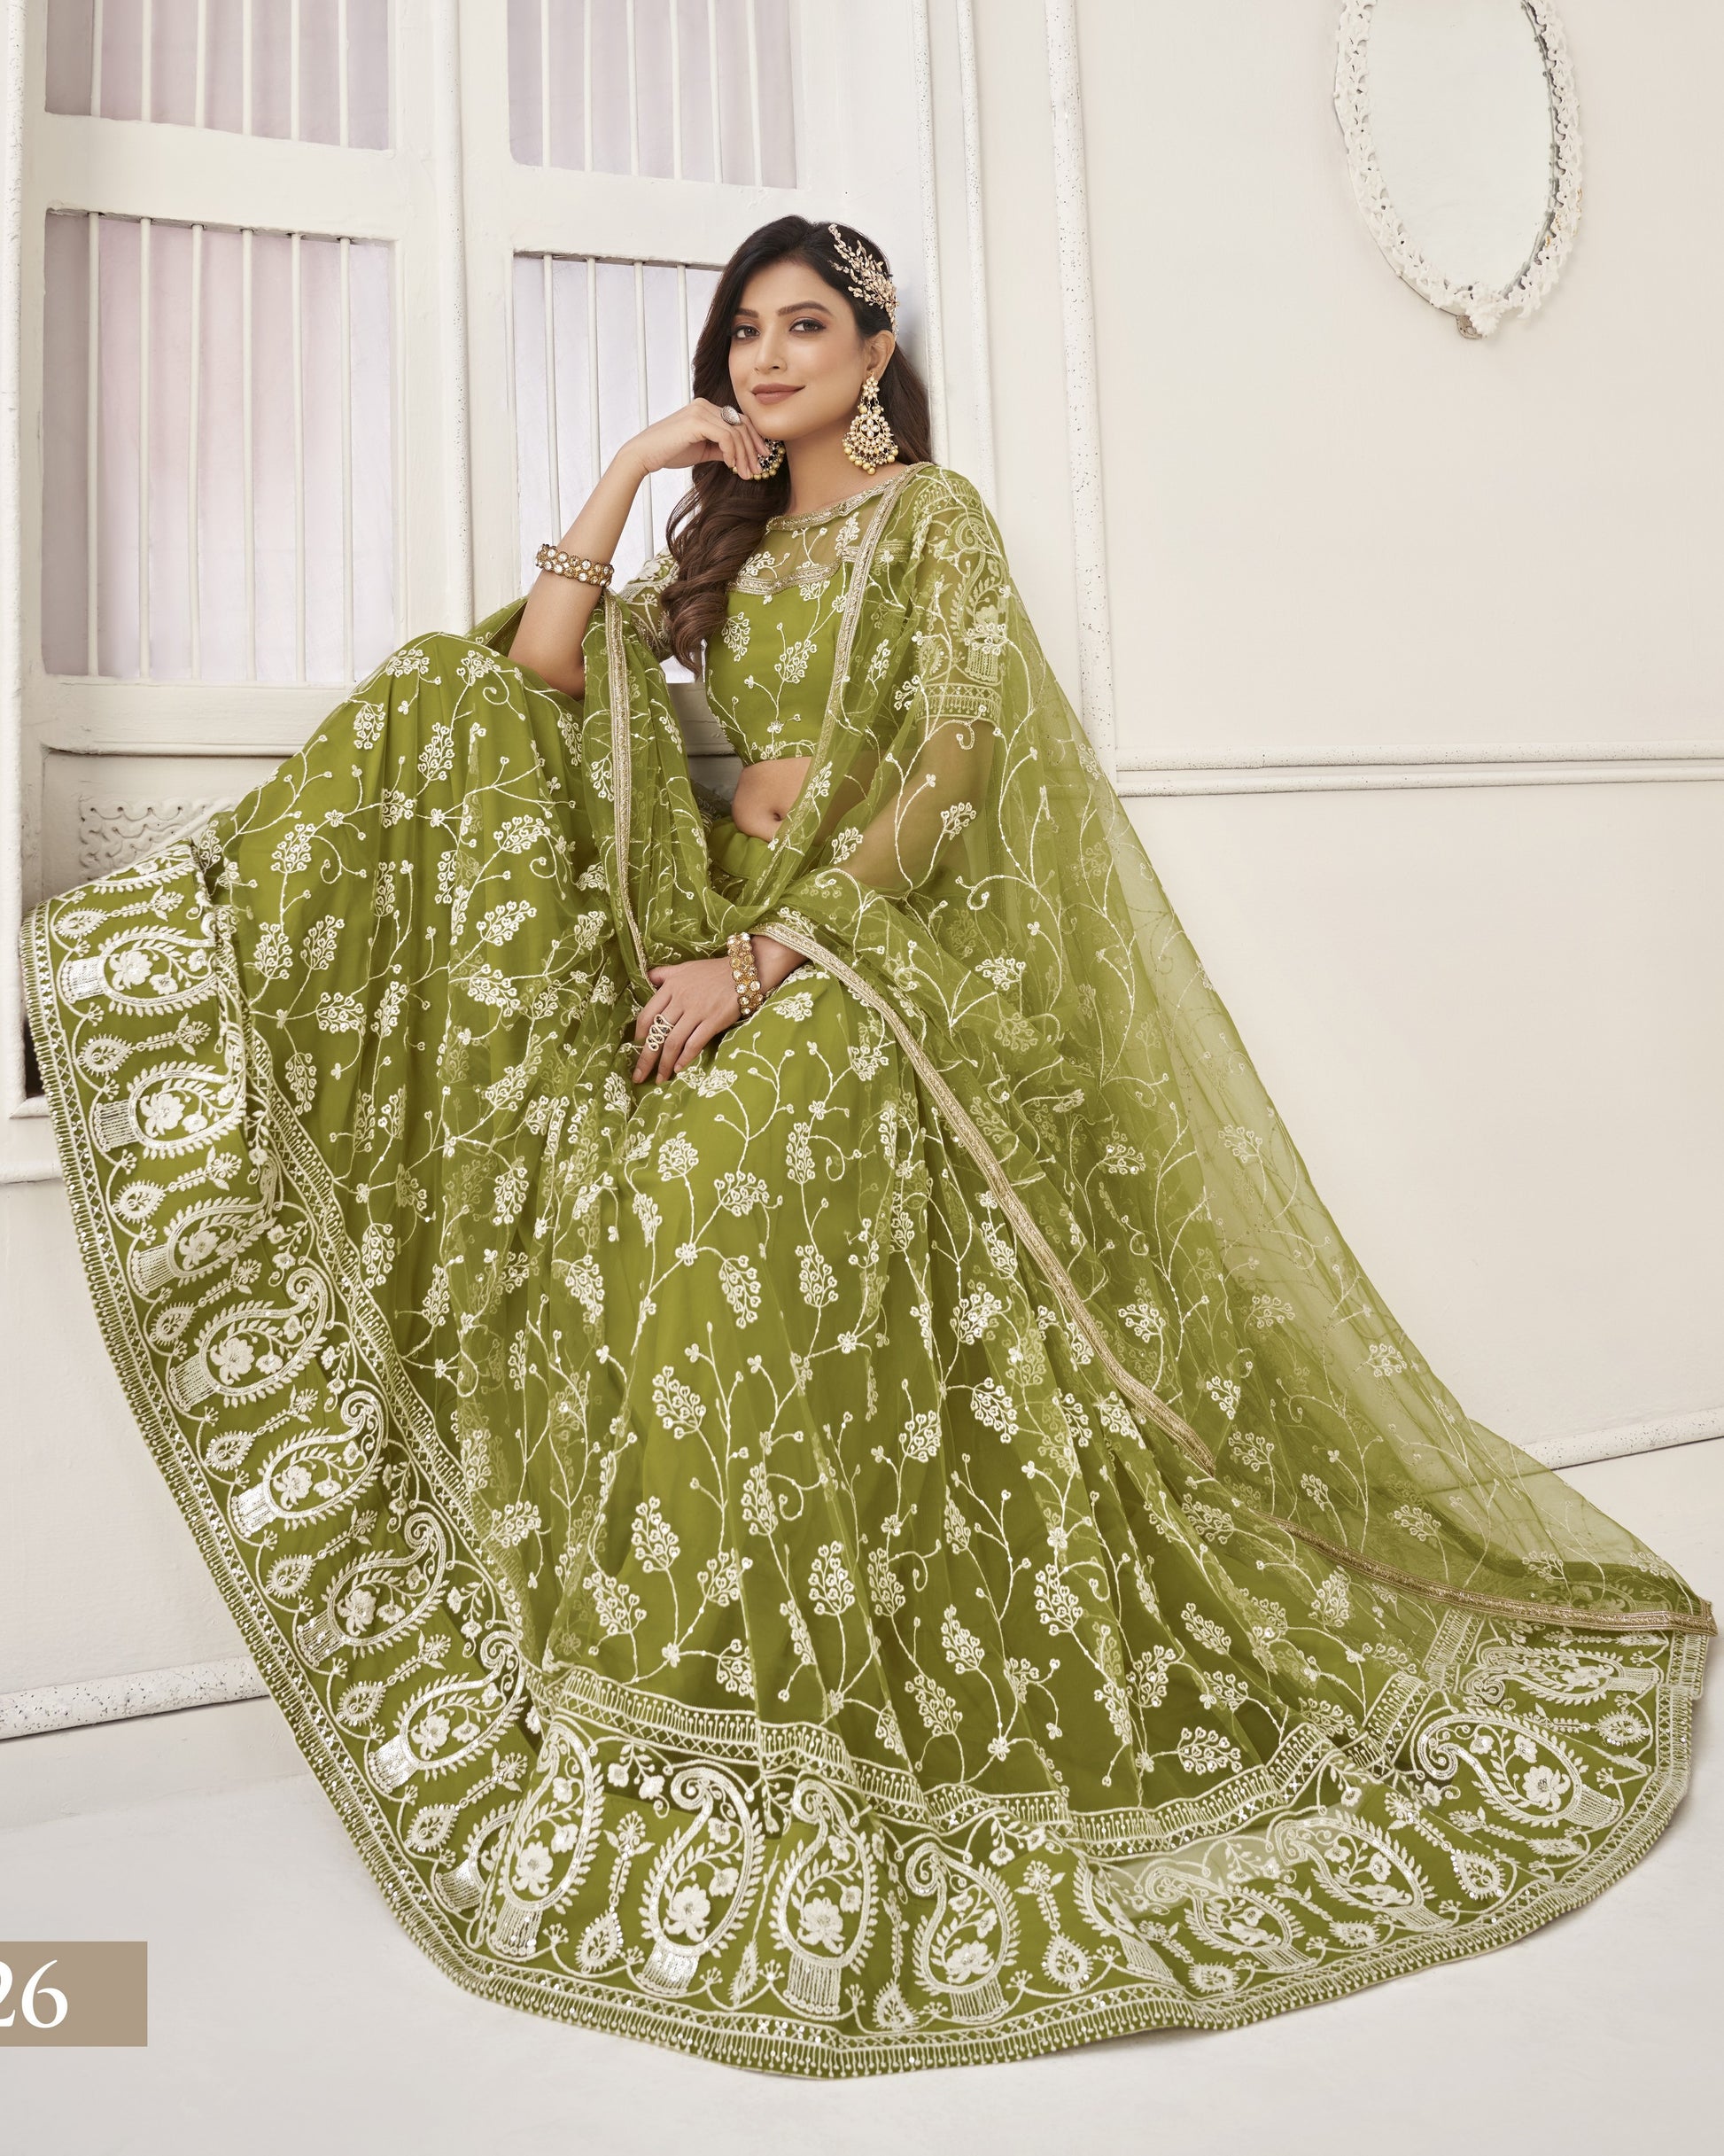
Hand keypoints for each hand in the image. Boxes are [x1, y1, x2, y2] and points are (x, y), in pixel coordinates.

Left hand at [626, 938, 807, 1082]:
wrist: (744, 970)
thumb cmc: (714, 971)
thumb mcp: (685, 967)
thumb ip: (665, 974)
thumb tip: (648, 978)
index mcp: (671, 987)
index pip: (648, 1013)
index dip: (640, 1033)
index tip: (638, 1044)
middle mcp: (680, 999)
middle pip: (657, 1033)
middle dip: (646, 1057)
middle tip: (638, 1076)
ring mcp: (697, 1011)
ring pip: (673, 1042)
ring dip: (664, 1064)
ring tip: (660, 1079)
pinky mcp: (713, 1021)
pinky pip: (694, 1043)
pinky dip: (685, 1058)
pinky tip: (678, 1069)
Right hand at [627, 398, 774, 483]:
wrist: (644, 454)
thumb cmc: (669, 452)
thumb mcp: (702, 450)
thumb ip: (721, 449)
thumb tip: (739, 456)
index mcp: (706, 409)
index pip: (739, 420)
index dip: (754, 438)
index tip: (763, 457)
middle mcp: (705, 405)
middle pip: (741, 424)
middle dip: (753, 449)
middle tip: (758, 470)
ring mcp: (701, 410)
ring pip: (736, 432)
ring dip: (744, 455)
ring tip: (746, 474)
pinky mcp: (696, 421)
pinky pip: (725, 436)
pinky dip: (732, 452)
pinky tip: (730, 465)